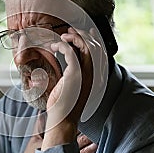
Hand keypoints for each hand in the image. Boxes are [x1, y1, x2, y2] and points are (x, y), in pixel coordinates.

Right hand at [2, 115, 97, 152]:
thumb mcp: (34, 139)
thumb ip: (40, 125)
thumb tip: (42, 113)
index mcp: (52, 144)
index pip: (65, 134)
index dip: (74, 128)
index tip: (80, 123)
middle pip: (73, 145)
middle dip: (84, 139)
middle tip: (92, 134)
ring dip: (86, 152)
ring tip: (94, 146)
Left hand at [43, 27, 102, 148]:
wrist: (62, 121)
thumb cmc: (63, 106)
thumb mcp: (71, 87)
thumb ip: (73, 74)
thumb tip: (69, 64)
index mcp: (94, 76)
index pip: (99, 53)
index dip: (93, 39)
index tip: (83, 31)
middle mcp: (93, 74)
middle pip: (95, 47)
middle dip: (83, 35)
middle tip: (70, 31)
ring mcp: (86, 74)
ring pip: (86, 47)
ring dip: (74, 37)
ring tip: (62, 36)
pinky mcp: (75, 74)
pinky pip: (70, 52)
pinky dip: (62, 45)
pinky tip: (54, 46)